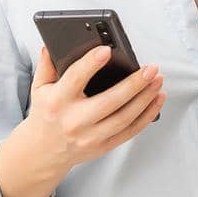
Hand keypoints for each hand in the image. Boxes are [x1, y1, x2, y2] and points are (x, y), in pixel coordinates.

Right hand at [21, 45, 165, 172]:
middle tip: (150, 69)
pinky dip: (147, 115)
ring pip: (124, 118)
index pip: (75, 79)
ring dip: (145, 98)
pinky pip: (130, 131)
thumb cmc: (45, 114)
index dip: (90, 64)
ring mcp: (90, 136)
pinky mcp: (103, 146)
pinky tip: (157, 99)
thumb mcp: (39, 88)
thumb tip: (51, 44)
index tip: (106, 50)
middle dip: (133, 84)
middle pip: (109, 102)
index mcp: (57, 102)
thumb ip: (46, 65)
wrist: (43, 153)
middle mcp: (74, 121)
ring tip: (157, 81)